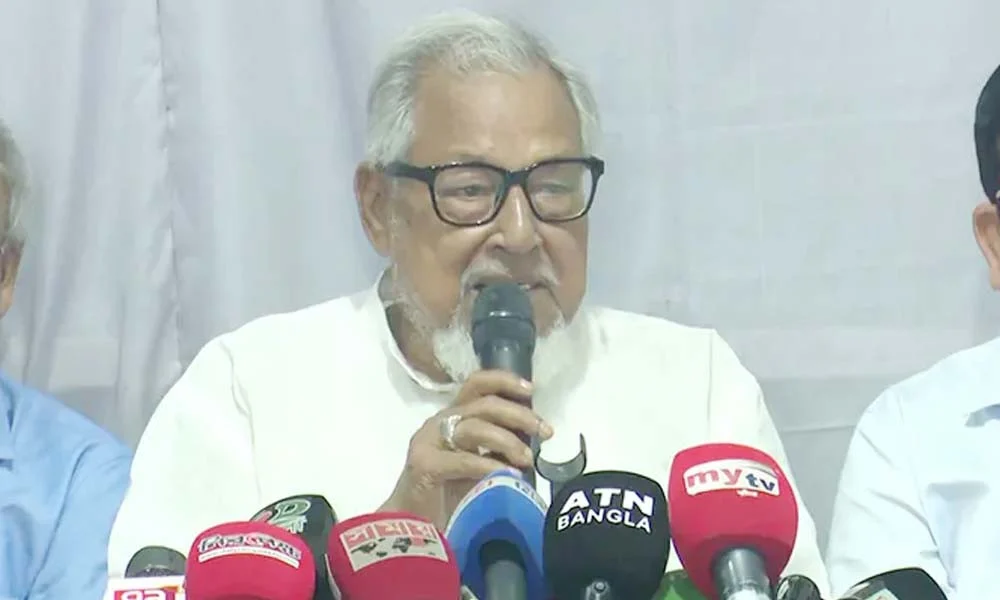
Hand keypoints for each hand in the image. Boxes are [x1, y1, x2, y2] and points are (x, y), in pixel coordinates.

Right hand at [381, 369, 552, 527]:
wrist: (410, 523)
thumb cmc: (447, 490)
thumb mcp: (478, 460)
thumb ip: (496, 445)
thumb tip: (533, 436)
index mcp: (453, 416)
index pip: (477, 384)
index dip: (504, 381)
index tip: (530, 389)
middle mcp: (440, 421)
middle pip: (484, 404)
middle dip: (518, 415)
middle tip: (544, 431)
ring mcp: (429, 441)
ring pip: (475, 428)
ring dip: (507, 441)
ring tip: (527, 459)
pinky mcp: (425, 464)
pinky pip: (463, 460)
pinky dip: (489, 465)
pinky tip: (508, 473)